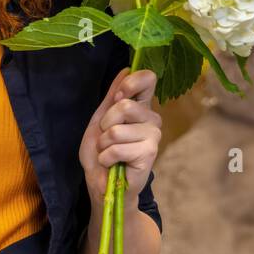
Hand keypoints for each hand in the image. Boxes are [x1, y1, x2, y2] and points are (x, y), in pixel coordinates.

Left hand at [78, 67, 160, 207]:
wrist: (102, 184)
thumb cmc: (102, 152)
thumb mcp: (100, 120)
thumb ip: (112, 96)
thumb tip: (125, 69)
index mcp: (140, 107)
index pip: (148, 79)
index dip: (130, 84)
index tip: (118, 97)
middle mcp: (151, 119)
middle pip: (125, 105)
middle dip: (105, 124)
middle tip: (106, 138)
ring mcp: (153, 136)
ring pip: (117, 130)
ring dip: (103, 144)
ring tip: (109, 153)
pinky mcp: (149, 153)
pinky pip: (117, 148)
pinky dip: (107, 157)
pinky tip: (113, 164)